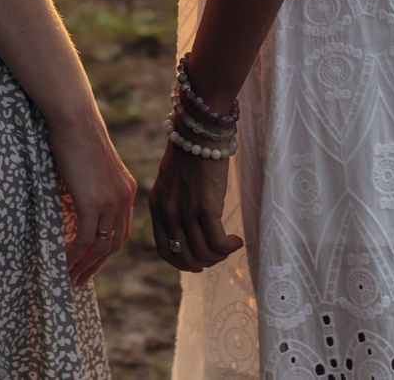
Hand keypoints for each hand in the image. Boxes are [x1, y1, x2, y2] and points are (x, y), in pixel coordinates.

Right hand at [51, 119, 136, 286]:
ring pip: (100, 247)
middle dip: (96, 265)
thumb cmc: (76, 136)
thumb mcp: (91, 167)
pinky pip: (84, 239)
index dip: (107, 250)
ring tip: (69, 278)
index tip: (92, 262)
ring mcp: (110, 202)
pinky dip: (72, 254)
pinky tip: (61, 262)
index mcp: (126, 189)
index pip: (121, 230)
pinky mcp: (93, 202)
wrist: (75, 119)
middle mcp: (124, 198)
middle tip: (80, 279)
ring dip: (84, 266)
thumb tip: (75, 205)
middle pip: (114, 244)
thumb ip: (92, 188)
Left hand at [149, 139, 243, 272]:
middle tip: (218, 256)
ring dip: (220, 256)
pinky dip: (229, 247)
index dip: (181, 263)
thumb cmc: (190, 151)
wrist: (199, 130)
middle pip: (184, 256)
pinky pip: (218, 242)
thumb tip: (190, 227)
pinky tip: (237, 241)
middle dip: (203, 262)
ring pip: (203, 252)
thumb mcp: (172, 181)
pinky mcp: (205, 207)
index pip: (164, 250)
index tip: (197, 264)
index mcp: (157, 207)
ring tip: (230, 246)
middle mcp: (168, 212)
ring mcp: (185, 211)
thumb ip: (175, 204)